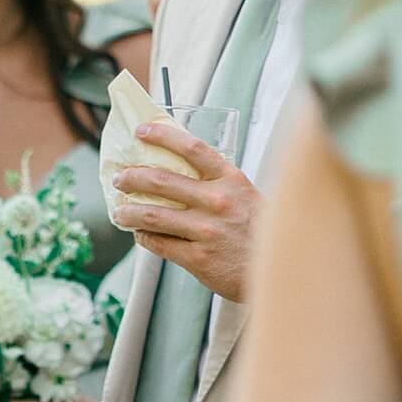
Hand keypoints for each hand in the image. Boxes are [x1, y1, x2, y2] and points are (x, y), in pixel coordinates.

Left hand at [109, 122, 260, 301]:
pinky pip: (159, 243)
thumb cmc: (259, 230)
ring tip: (120, 211)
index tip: (142, 131)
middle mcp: (218, 201)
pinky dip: (144, 237)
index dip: (163, 136)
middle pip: (162, 180)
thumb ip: (216, 182)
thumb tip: (175, 169)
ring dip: (129, 211)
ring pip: (153, 215)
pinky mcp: (199, 258)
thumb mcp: (245, 195)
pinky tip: (140, 234)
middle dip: (132, 177)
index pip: (192, 148)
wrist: (281, 270)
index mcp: (231, 180)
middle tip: (120, 178)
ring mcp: (207, 230)